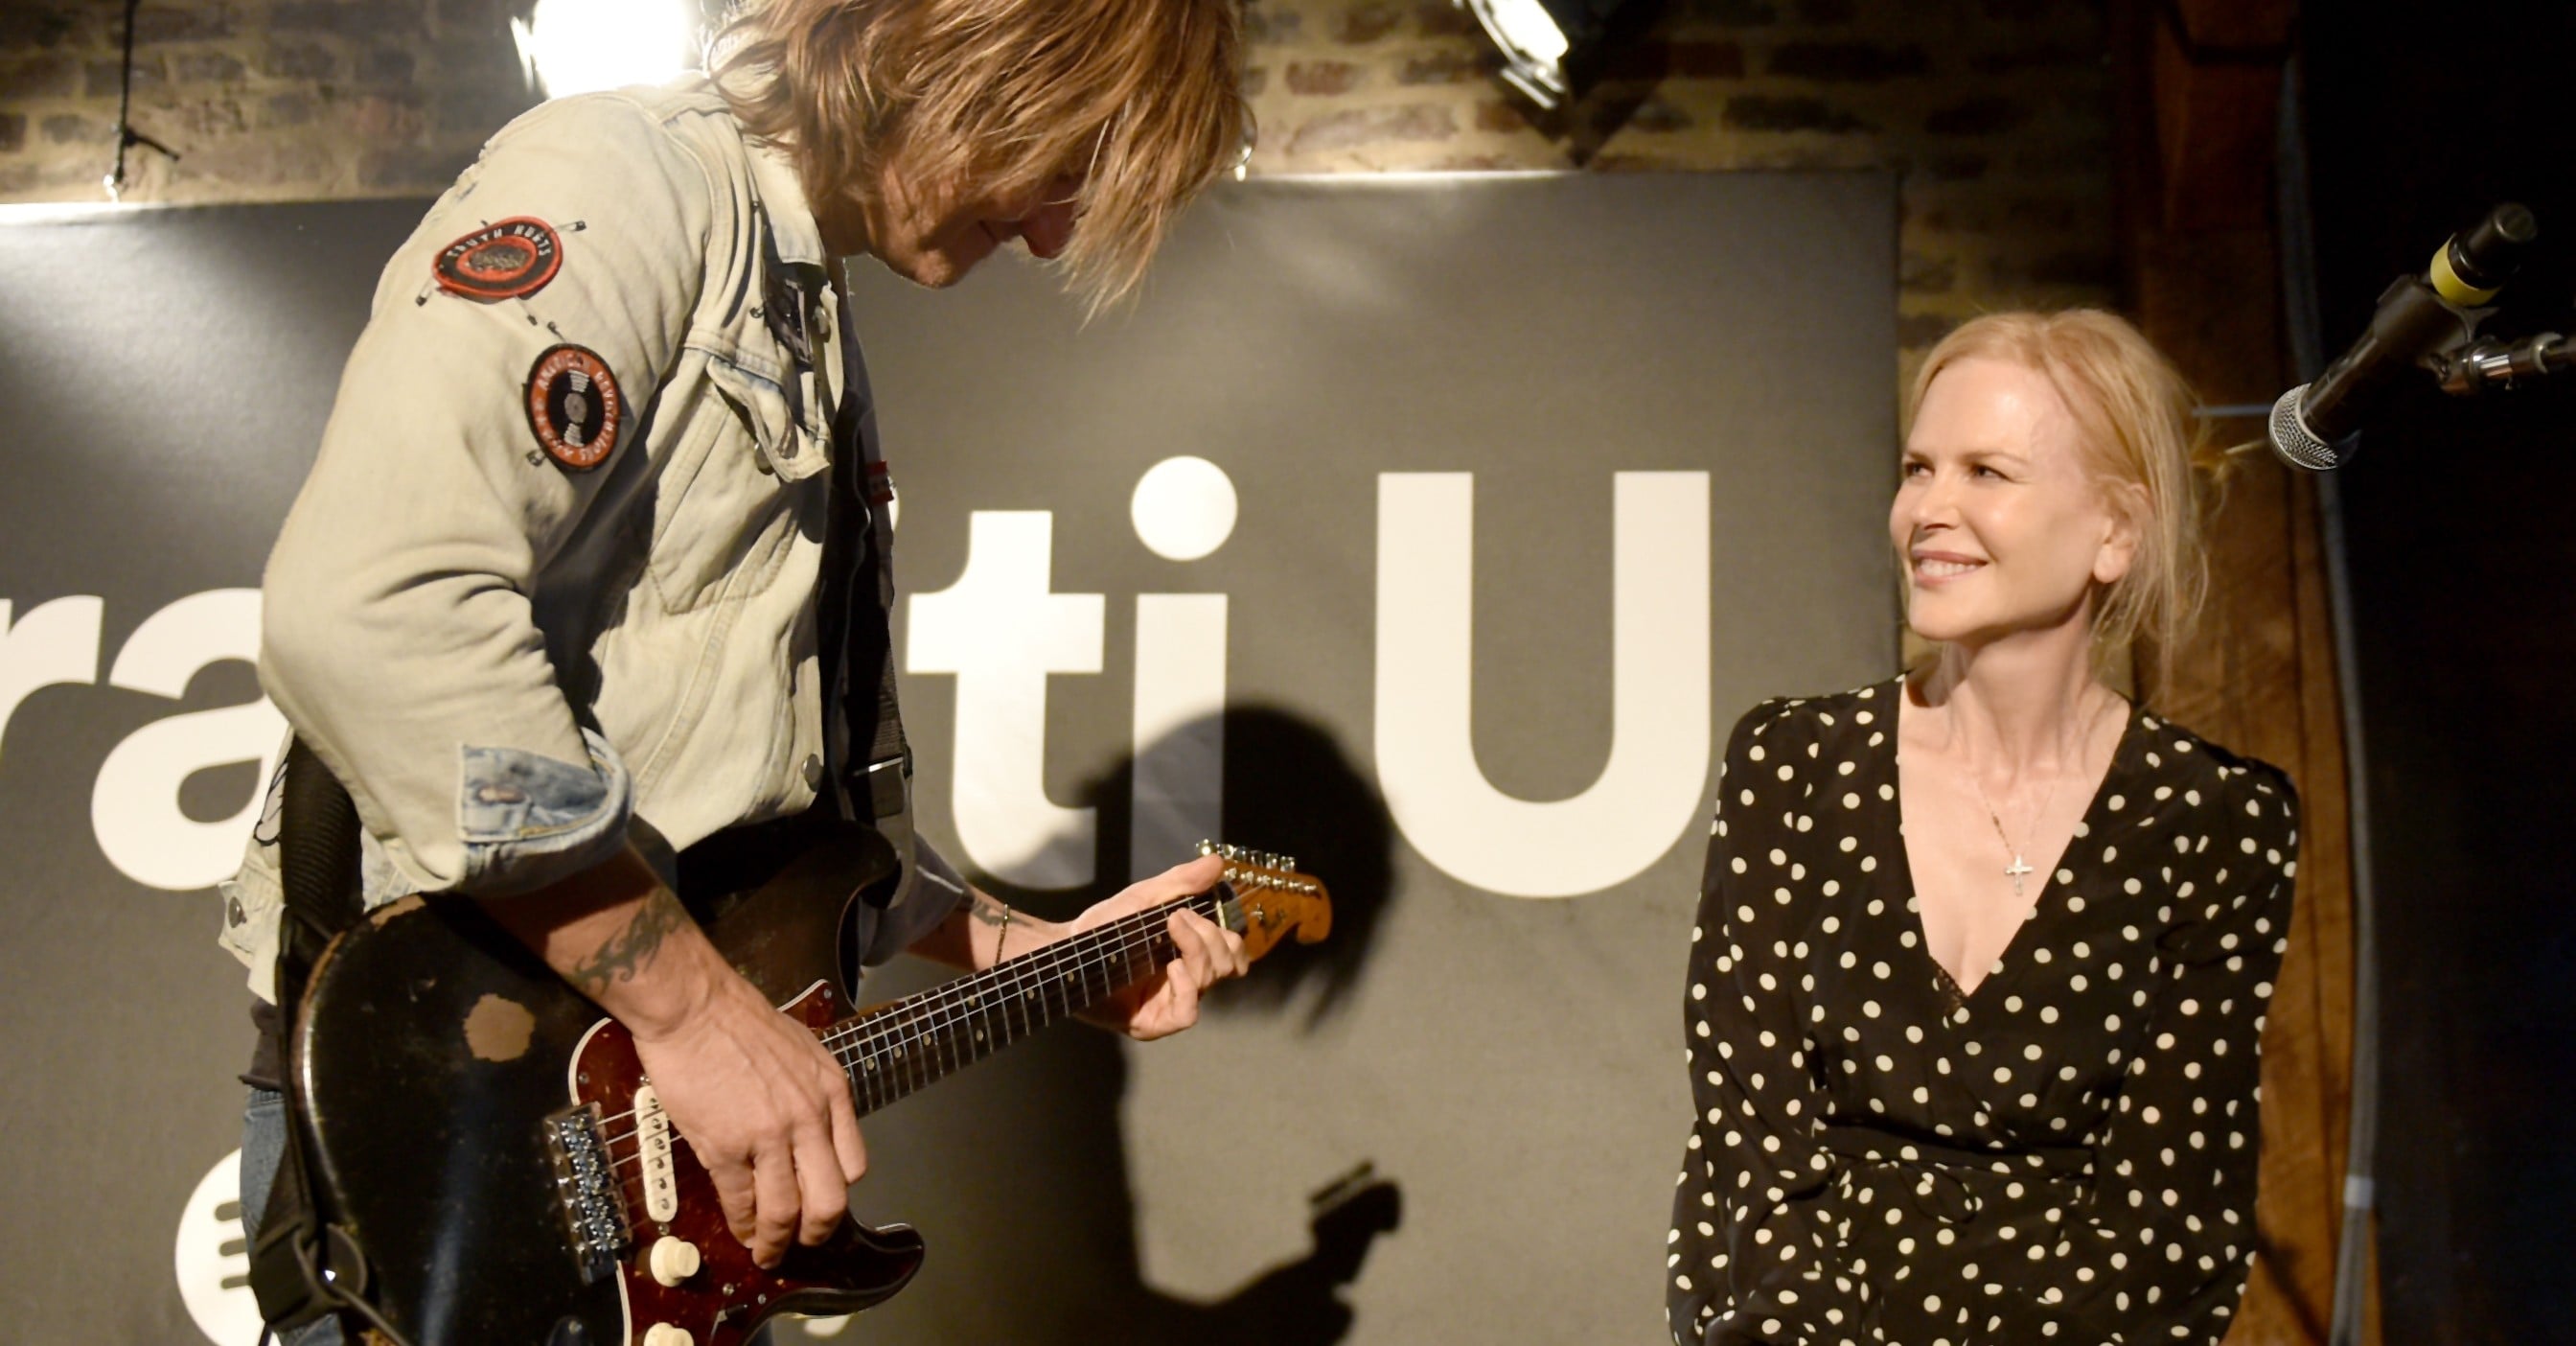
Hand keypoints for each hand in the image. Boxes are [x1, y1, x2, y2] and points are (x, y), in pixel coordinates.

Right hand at [627, 967, 865, 1267]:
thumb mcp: (804, 1049)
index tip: (823, 1204)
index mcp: (831, 1092)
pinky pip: (742, 1202)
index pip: (854, 1164)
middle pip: (830, 1200)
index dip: (838, 1193)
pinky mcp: (727, 1147)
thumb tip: (812, 1129)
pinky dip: (743, 1225)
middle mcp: (809, 1118)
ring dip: (777, 1241)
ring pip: (786, 1211)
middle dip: (817, 1232)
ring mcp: (769, 1136)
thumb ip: (814, 1092)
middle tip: (803, 1243)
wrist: (696, 1007)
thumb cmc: (740, 1021)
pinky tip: (740, 1230)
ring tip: (768, 1251)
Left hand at [1067, 853, 1248, 1038]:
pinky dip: (1187, 987)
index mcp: (1190, 955)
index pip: (1234, 953)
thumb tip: (1217, 862)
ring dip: (1196, 950)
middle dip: (1210, 937)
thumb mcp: (1144, 897)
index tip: (1194, 913)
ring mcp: (1171, 1003)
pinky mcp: (1154, 1023)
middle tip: (1177, 920)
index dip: (1228, 935)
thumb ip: (1182, 882)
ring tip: (1170, 931)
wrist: (1068, 951)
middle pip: (1227, 964)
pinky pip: (1188, 1013)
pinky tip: (1172, 967)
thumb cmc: (1104, 927)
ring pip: (1209, 981)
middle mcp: (1186, 981)